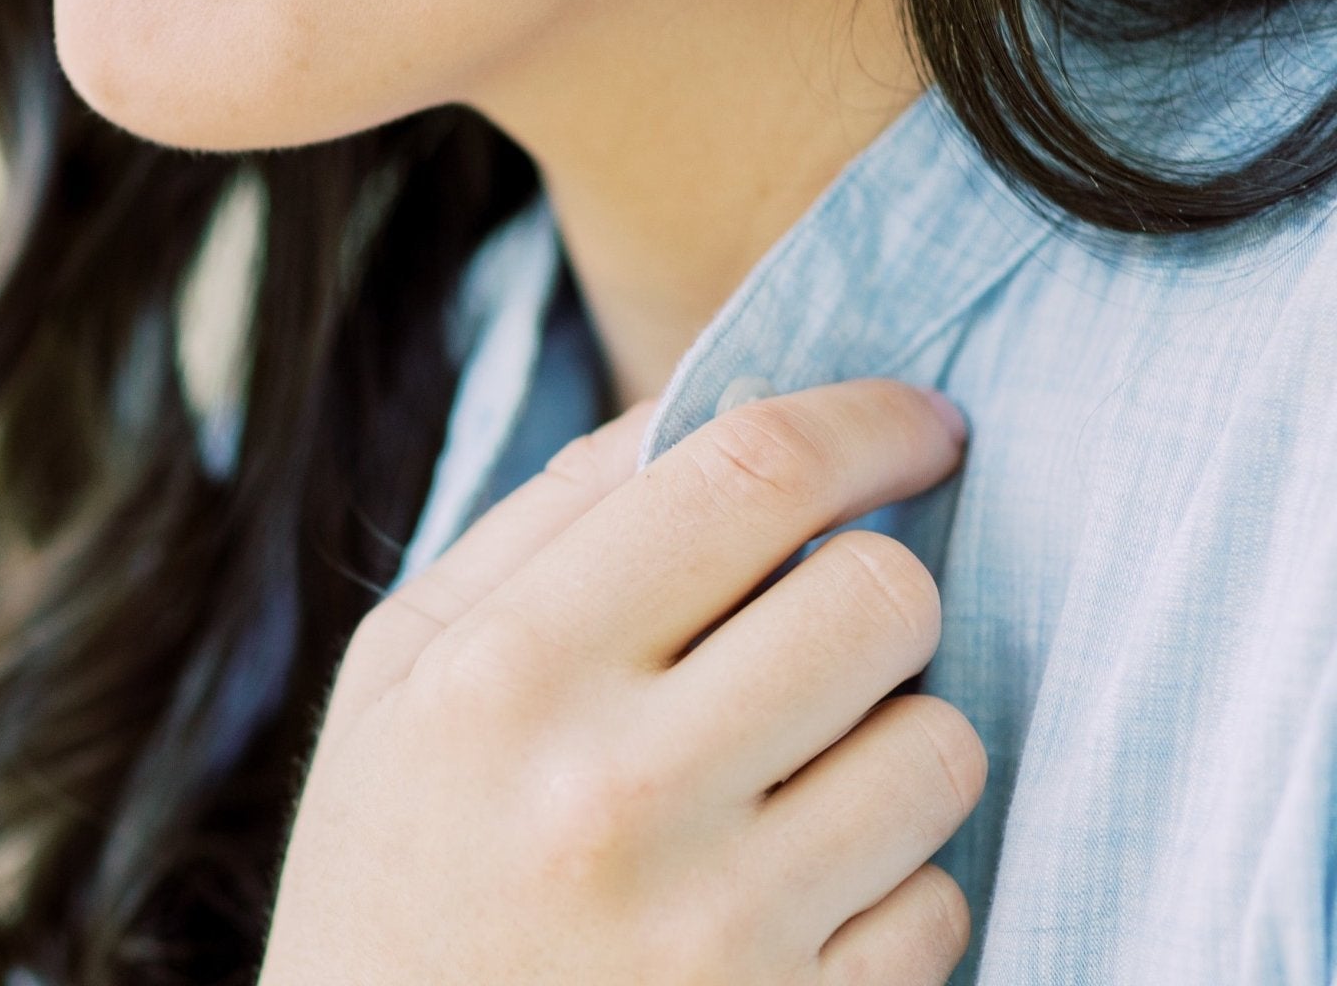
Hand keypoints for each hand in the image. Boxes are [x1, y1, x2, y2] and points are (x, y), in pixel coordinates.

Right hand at [260, 378, 981, 983]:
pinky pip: (942, 904)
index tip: (917, 422)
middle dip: (879, 579)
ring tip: (795, 765)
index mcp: (509, 669)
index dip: (864, 421)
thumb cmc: (394, 865)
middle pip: (879, 597)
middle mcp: (619, 792)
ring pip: (939, 747)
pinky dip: (892, 879)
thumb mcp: (407, 666)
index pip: (749, 474)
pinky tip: (796, 886)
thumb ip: (548, 519)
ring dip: (892, 732)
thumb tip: (714, 404)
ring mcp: (720, 932)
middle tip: (828, 613)